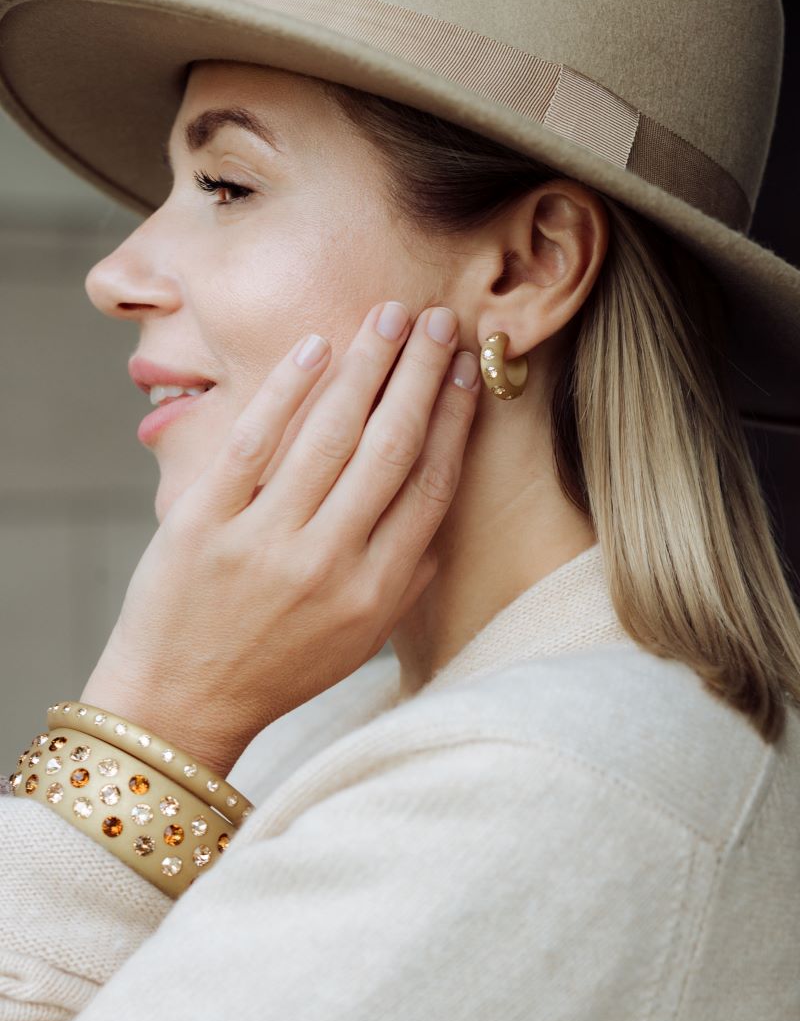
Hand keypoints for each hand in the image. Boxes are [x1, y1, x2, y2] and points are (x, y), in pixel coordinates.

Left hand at [80, 300, 479, 777]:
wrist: (178, 704)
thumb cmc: (275, 670)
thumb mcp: (358, 643)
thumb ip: (406, 582)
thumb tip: (440, 516)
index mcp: (374, 591)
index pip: (429, 486)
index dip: (453, 419)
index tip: (465, 369)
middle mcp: (328, 563)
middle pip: (390, 447)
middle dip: (419, 374)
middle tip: (437, 318)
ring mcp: (264, 541)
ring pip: (331, 434)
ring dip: (366, 365)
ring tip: (388, 316)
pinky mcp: (204, 523)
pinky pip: (254, 442)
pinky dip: (287, 390)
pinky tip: (316, 347)